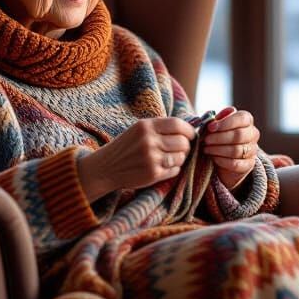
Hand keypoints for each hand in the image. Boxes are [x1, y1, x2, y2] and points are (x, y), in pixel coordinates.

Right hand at [78, 117, 196, 201]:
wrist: (107, 167)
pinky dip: (173, 169)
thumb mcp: (139, 130)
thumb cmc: (126, 147)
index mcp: (146, 126)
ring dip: (180, 158)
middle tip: (181, 149)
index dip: (189, 130)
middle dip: (186, 146)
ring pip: (181, 157)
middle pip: (183, 142)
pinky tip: (163, 167)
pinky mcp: (153, 174)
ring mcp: (152, 158)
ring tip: (169, 158)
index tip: (192, 135)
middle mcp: (149, 141)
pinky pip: (175, 170)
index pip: (178, 125)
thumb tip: (189, 130)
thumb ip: (161, 127)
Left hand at [202, 106, 259, 190]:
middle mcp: (253, 134)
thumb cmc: (216, 137)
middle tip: (205, 140)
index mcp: (247, 121)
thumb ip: (218, 118)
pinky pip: (236, 164)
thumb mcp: (215, 126)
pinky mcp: (248, 165)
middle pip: (239, 135)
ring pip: (236, 150)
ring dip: (218, 149)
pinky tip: (213, 158)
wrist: (220, 158)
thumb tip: (228, 111)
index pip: (242, 118)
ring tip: (206, 149)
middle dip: (219, 138)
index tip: (210, 128)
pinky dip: (222, 161)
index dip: (226, 122)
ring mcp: (252, 150)